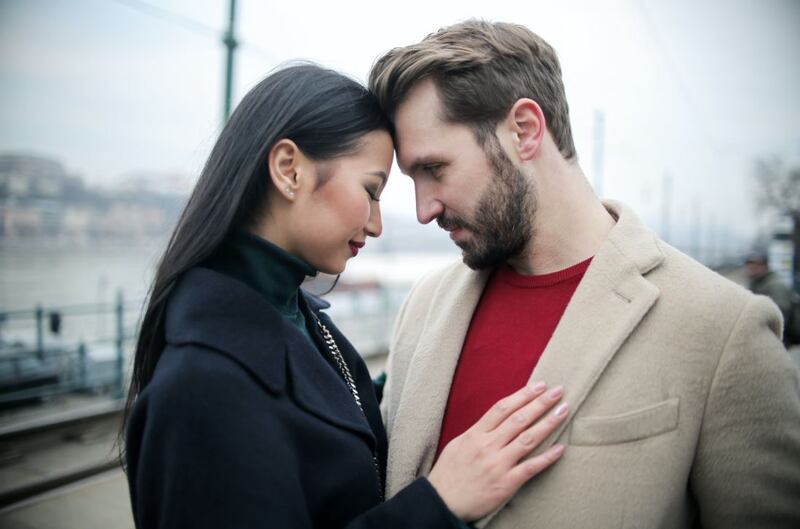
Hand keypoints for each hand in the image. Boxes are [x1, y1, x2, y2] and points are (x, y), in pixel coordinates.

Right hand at [427, 382, 567, 521]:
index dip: (522, 395)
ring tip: (563, 411)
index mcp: (475, 434)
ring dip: (548, 423)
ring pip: (528, 439)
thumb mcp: (458, 444)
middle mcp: (488, 446)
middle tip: (558, 391)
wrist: (442, 502)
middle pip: (519, 419)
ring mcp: (498, 464)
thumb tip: (495, 419)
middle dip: (540, 403)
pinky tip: (560, 448)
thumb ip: (477, 432)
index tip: (539, 386)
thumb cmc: (448, 473)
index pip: (503, 408)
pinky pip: (530, 467)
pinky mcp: (506, 483)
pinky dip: (547, 457)